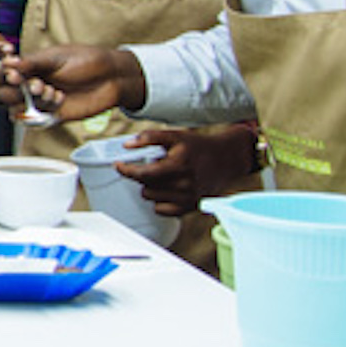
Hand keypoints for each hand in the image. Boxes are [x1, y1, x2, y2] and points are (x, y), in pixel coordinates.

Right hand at [1, 44, 145, 121]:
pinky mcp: (52, 115)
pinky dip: (43, 111)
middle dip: (16, 90)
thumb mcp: (57, 57)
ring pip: (17, 107)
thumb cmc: (87, 61)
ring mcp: (40, 100)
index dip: (2, 74)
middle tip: (35, 84)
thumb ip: (32, 63)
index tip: (13, 73)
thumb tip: (9, 62)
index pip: (2, 72)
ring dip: (32, 100)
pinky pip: (34, 120)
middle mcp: (31, 84)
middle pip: (5, 93)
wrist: (113, 78)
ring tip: (52, 91)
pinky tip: (60, 99)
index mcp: (29, 66)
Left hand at [117, 125, 259, 216]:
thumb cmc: (198, 147)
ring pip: (152, 199)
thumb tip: (127, 145)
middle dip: (142, 176)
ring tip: (161, 177)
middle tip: (150, 166)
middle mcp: (184, 184)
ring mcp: (189, 198)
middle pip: (146, 186)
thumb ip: (150, 137)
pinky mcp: (191, 208)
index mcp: (179, 165)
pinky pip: (163, 210)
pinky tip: (166, 190)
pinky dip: (160, 201)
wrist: (226, 159)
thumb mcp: (175, 136)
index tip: (118, 166)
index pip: (143, 174)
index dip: (126, 170)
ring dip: (150, 188)